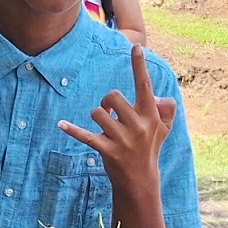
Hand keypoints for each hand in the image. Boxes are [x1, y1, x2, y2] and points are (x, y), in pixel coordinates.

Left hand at [58, 44, 174, 198]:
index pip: (144, 86)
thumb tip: (159, 97)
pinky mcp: (108, 151)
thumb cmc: (149, 148)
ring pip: (98, 113)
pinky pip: (86, 136)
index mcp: (150, 116)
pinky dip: (72, 130)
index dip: (139, 66)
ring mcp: (122, 139)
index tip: (135, 47)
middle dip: (107, 102)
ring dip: (97, 117)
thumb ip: (166, 109)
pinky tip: (61, 124)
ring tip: (105, 128)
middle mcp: (138, 126)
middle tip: (111, 113)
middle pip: (113, 97)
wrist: (140, 180)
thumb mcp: (163, 129)